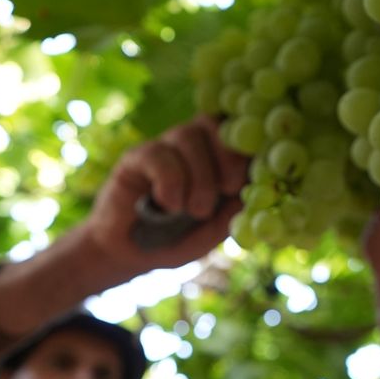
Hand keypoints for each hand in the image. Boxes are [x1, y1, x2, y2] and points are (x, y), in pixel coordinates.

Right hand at [81, 115, 247, 273]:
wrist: (129, 254)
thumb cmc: (174, 240)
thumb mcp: (209, 235)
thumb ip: (230, 217)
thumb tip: (250, 196)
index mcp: (214, 158)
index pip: (236, 131)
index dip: (248, 146)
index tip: (248, 179)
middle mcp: (189, 146)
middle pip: (214, 124)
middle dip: (229, 156)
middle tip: (228, 189)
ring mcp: (162, 149)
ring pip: (188, 136)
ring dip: (200, 176)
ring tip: (196, 210)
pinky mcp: (135, 158)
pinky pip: (159, 155)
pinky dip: (171, 182)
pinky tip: (169, 206)